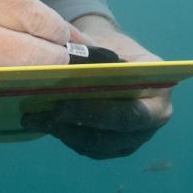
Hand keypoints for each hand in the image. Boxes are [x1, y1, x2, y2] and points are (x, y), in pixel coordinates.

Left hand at [21, 18, 172, 160]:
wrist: (115, 57)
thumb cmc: (111, 46)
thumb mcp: (103, 44)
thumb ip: (87, 56)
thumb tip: (58, 64)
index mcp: (159, 91)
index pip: (128, 114)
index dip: (94, 114)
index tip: (61, 104)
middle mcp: (154, 120)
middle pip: (111, 136)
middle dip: (72, 127)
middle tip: (39, 116)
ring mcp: (136, 136)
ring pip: (98, 146)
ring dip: (64, 134)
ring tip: (34, 119)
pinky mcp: (118, 145)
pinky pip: (91, 149)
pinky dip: (67, 137)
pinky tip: (44, 123)